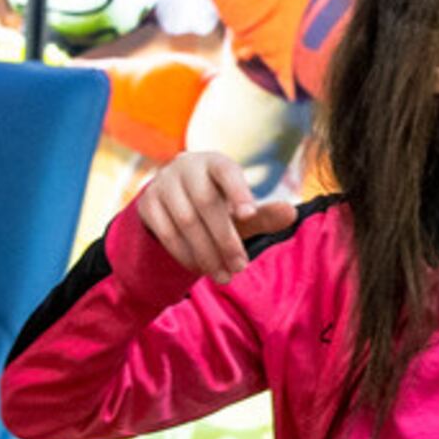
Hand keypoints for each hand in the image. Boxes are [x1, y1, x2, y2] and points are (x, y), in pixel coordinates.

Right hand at [137, 150, 297, 280]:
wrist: (175, 200)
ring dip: (206, 253)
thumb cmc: (219, 203)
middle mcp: (186, 167)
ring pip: (186, 222)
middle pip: (206, 204)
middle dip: (225, 239)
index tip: (249, 214)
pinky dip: (185, 254)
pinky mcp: (147, 204)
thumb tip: (291, 214)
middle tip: (241, 267)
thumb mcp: (241, 208)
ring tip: (224, 276)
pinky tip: (200, 269)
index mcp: (215, 162)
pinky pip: (166, 233)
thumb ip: (264, 214)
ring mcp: (162, 184)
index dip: (238, 192)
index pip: (227, 172)